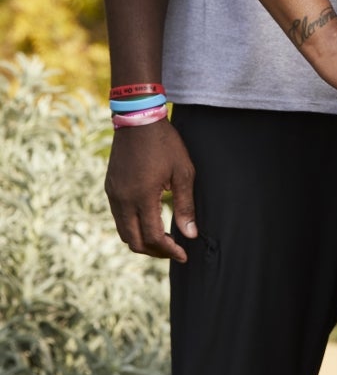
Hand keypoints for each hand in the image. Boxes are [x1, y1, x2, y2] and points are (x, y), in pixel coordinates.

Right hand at [105, 121, 197, 262]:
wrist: (138, 119)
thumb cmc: (165, 143)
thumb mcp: (183, 172)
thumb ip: (185, 206)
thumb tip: (190, 235)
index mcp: (142, 197)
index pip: (153, 237)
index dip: (169, 250)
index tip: (183, 255)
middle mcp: (123, 200)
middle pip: (134, 241)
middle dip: (154, 251)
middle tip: (173, 251)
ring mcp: (113, 194)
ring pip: (123, 232)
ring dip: (142, 241)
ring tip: (163, 240)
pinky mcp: (110, 188)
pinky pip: (118, 218)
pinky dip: (132, 227)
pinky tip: (148, 222)